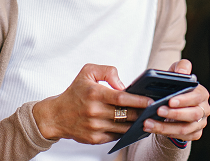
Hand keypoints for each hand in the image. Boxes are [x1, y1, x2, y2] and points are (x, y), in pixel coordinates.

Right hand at [32, 64, 152, 144]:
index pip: (122, 98)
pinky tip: (132, 126)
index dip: (138, 100)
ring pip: (123, 127)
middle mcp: (94, 111)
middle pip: (125, 114)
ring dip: (136, 124)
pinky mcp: (94, 139)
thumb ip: (108, 71)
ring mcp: (94, 127)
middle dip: (141, 113)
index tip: (150, 101)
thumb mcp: (88, 72)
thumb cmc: (75, 92)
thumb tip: (123, 85)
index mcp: (94, 93)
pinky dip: (125, 132)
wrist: (56, 115)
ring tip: (146, 118)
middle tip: (153, 110)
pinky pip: (116, 136)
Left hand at [142, 59, 209, 140]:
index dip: (184, 100)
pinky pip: (182, 137)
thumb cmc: (175, 87)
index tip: (170, 101)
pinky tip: (152, 129)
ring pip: (185, 128)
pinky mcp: (194, 134)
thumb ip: (180, 68)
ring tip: (148, 123)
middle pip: (192, 114)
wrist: (173, 104)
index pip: (196, 97)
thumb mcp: (176, 74)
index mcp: (201, 94)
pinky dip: (166, 134)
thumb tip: (182, 72)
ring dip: (165, 127)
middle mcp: (204, 109)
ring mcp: (200, 123)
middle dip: (174, 114)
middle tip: (158, 111)